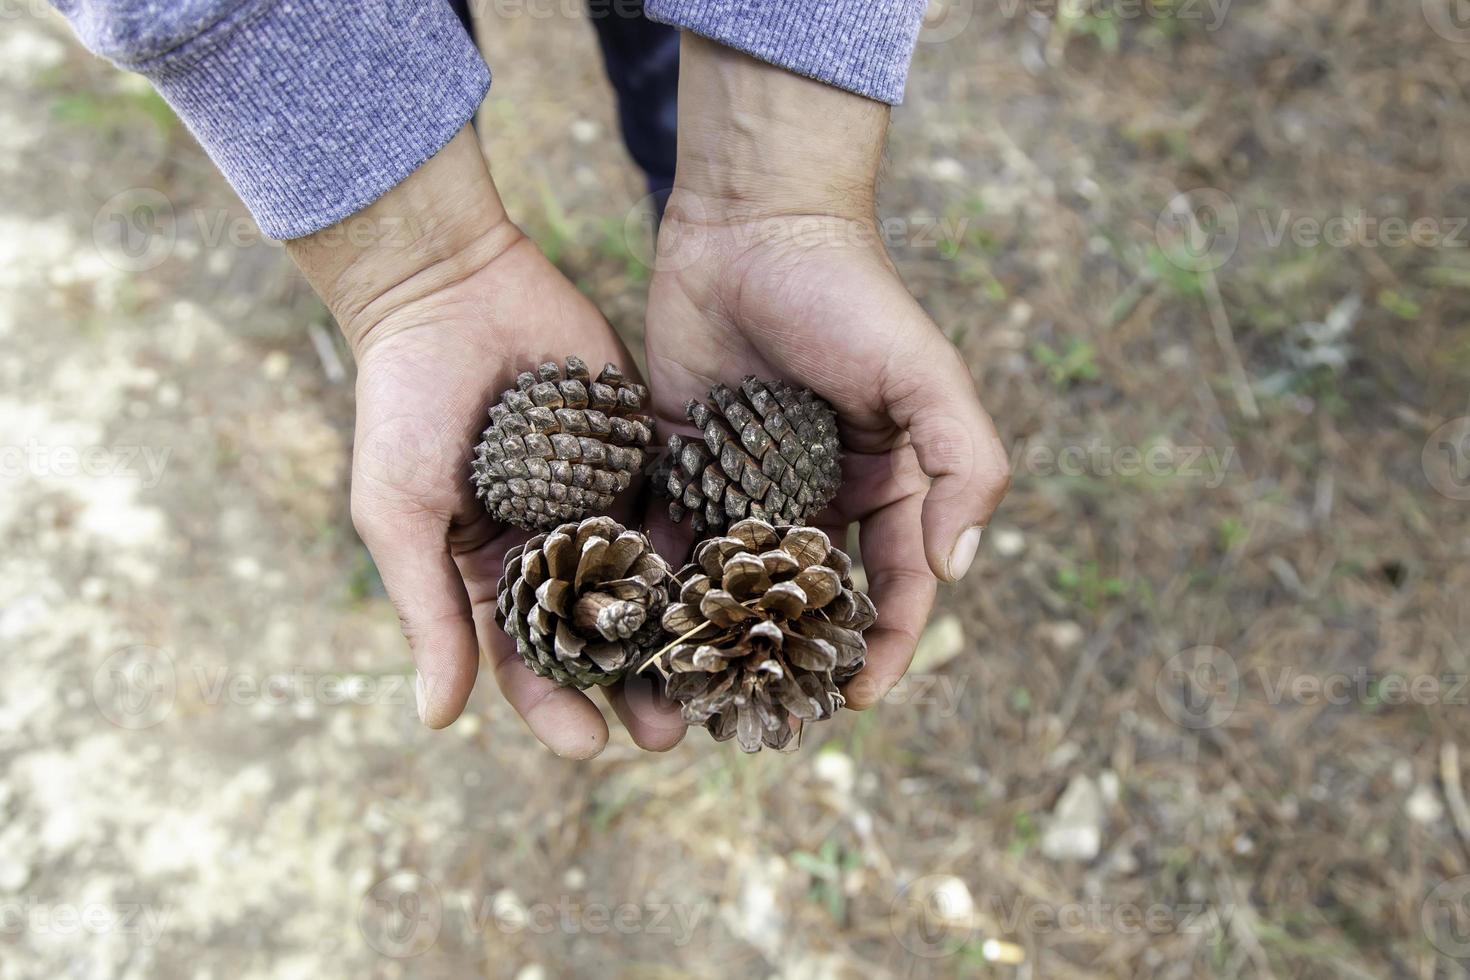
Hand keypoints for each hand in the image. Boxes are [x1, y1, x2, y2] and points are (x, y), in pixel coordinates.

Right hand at [289, 128, 685, 755]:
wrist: (451, 288)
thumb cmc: (404, 404)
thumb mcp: (401, 512)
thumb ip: (428, 611)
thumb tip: (438, 721)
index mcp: (493, 571)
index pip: (526, 659)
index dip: (554, 708)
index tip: (588, 748)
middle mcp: (556, 548)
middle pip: (601, 635)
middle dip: (633, 687)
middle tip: (672, 735)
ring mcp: (604, 501)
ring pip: (650, 582)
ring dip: (682, 634)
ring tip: (718, 677)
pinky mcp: (645, 453)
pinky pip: (678, 509)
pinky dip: (706, 550)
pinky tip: (743, 588)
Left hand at [643, 38, 1010, 707]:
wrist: (753, 221)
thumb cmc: (853, 296)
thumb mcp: (927, 375)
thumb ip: (964, 466)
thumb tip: (956, 573)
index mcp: (882, 489)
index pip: (892, 588)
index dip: (881, 648)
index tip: (854, 700)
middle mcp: (813, 499)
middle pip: (804, 604)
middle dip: (789, 662)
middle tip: (764, 719)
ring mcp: (742, 487)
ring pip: (733, 585)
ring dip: (715, 642)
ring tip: (688, 700)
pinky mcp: (678, 466)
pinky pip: (668, 536)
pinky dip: (655, 583)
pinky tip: (632, 630)